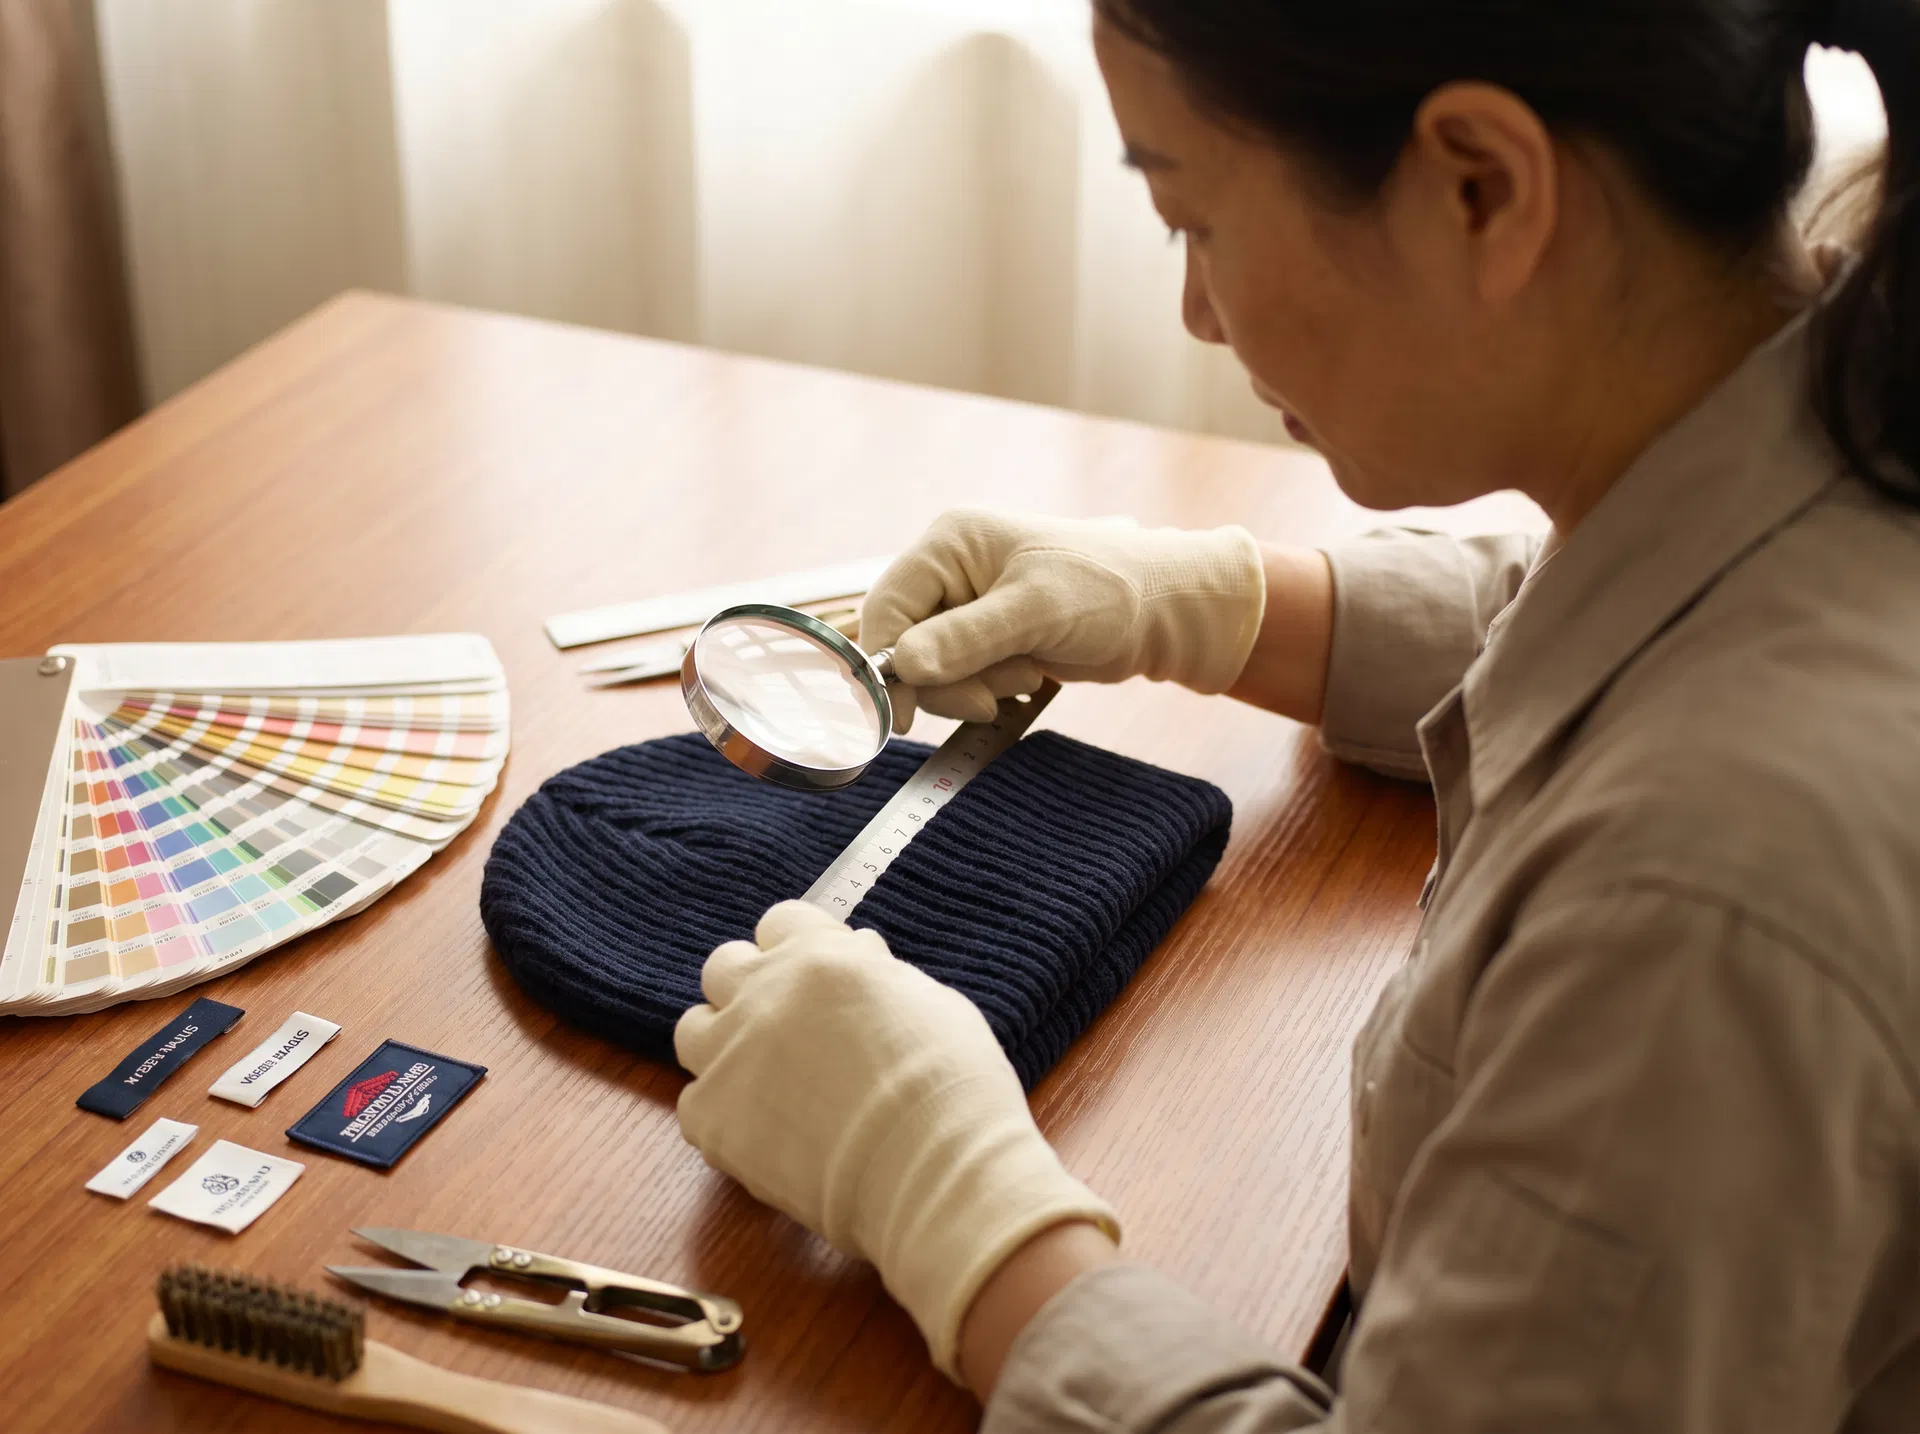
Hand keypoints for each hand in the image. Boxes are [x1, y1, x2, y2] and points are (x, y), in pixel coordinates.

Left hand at [675, 901, 1117, 1376]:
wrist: (934, 1170)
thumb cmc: (952, 1085)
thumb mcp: (928, 1001)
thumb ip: (876, 977)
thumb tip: (858, 964)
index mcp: (820, 957)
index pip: (781, 922)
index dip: (801, 949)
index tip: (816, 978)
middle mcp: (763, 995)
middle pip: (725, 966)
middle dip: (753, 987)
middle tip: (787, 1026)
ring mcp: (729, 1056)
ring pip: (694, 1030)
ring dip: (724, 1045)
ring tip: (765, 1080)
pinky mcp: (711, 1119)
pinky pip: (696, 1103)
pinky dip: (725, 1115)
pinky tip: (768, 1134)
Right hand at [861, 509, 1265, 730]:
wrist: (1165, 612)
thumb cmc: (1109, 591)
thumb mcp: (1034, 612)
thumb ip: (965, 639)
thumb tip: (902, 666)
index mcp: (950, 543)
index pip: (887, 608)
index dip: (885, 663)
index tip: (902, 715)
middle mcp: (951, 569)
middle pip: (904, 644)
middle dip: (946, 681)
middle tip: (990, 699)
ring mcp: (967, 605)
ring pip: (931, 668)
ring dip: (973, 687)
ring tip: (1025, 674)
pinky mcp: (987, 636)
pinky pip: (960, 677)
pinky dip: (988, 689)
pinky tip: (1028, 676)